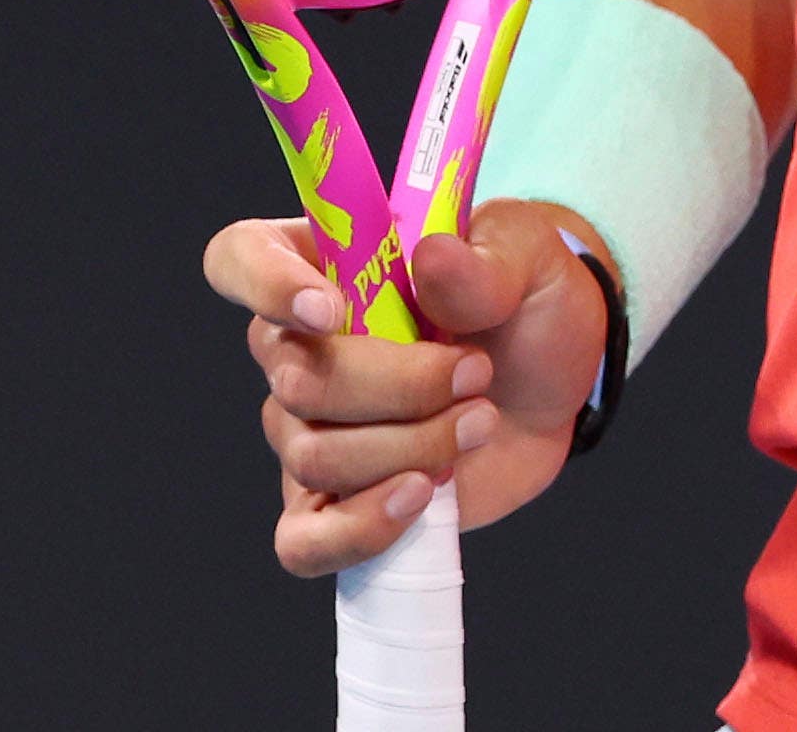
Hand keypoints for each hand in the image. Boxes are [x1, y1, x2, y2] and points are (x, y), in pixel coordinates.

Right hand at [203, 199, 609, 574]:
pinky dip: (360, 529)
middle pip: (295, 379)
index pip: (241, 259)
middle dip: (399, 386)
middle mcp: (295, 349)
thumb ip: (484, 258)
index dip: (267, 286)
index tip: (333, 311)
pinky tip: (419, 498)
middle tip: (476, 371)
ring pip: (316, 457)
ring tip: (480, 421)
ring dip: (412, 446)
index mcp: (320, 263)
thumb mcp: (528, 255)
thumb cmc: (524, 303)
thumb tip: (431, 259)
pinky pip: (303, 542)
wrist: (555, 385)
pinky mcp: (335, 501)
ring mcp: (308, 430)